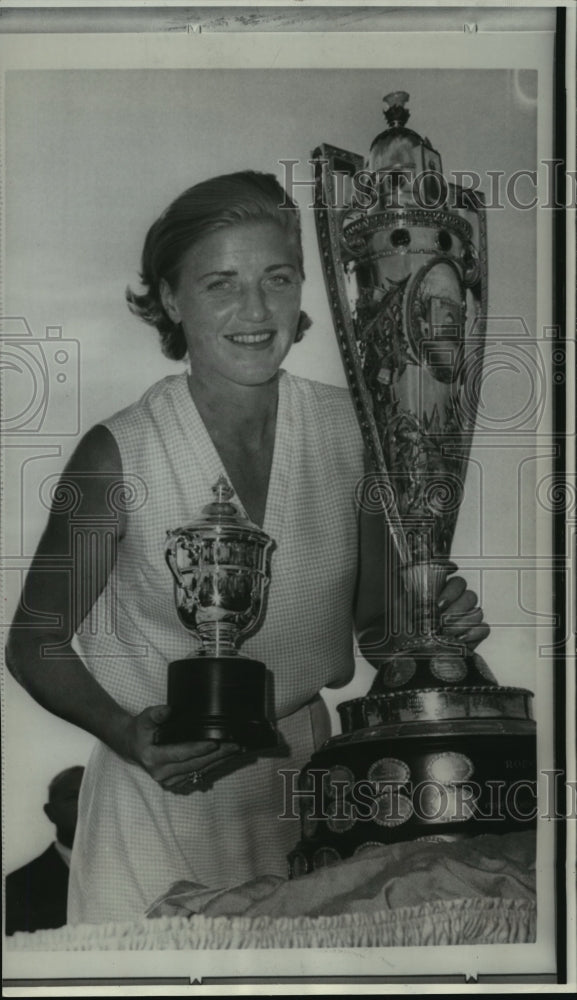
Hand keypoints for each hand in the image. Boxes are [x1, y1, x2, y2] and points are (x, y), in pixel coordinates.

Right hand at [121, 705, 247, 793]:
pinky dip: (212, 767)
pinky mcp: (176, 784)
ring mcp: (169, 781)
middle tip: (234, 746)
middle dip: (217, 756)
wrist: (132, 747)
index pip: (181, 754)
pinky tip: (225, 759)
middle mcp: (161, 773)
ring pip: (198, 772)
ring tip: (235, 752)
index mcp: (153, 758)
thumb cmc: (140, 731)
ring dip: (218, 762)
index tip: (215, 743)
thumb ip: (156, 714)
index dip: (199, 749)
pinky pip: (197, 775)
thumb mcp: (145, 718)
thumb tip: (169, 710)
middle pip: (194, 764)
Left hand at [357, 569, 489, 663]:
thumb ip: (411, 590)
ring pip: (477, 611)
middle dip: (455, 609)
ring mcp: (467, 620)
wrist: (412, 659)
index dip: (451, 591)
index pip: (458, 582)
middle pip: (470, 595)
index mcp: (442, 594)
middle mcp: (457, 605)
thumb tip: (413, 574)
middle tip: (441, 621)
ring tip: (445, 633)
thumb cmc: (406, 633)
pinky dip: (472, 634)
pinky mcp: (475, 636)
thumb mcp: (401, 609)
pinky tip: (458, 640)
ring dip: (461, 623)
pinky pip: (483, 628)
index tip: (439, 604)